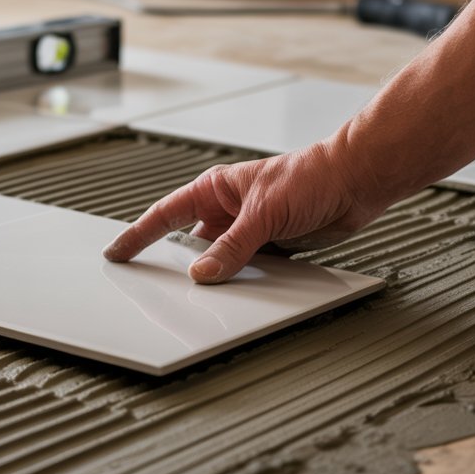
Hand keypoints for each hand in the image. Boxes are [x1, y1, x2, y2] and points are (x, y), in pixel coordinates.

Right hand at [102, 134, 394, 283]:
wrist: (357, 181)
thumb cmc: (313, 176)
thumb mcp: (263, 214)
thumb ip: (232, 247)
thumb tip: (203, 273)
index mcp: (215, 191)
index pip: (165, 216)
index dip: (139, 235)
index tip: (117, 253)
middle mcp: (228, 211)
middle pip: (191, 245)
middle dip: (179, 266)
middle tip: (158, 290)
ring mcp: (249, 230)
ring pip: (220, 261)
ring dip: (217, 276)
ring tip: (205, 296)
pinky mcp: (272, 246)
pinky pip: (247, 271)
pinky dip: (243, 283)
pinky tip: (241, 293)